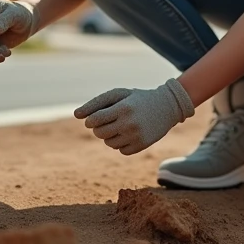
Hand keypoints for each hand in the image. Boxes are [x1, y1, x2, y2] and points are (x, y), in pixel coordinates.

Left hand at [74, 78, 194, 154]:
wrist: (167, 107)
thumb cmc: (137, 98)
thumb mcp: (119, 94)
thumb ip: (97, 102)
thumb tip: (76, 115)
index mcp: (123, 108)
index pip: (94, 120)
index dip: (90, 120)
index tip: (93, 118)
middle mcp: (130, 123)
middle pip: (99, 133)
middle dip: (99, 128)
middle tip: (108, 121)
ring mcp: (136, 136)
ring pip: (109, 143)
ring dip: (110, 136)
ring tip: (120, 126)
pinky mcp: (141, 146)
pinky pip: (120, 150)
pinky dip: (121, 143)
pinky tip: (129, 134)